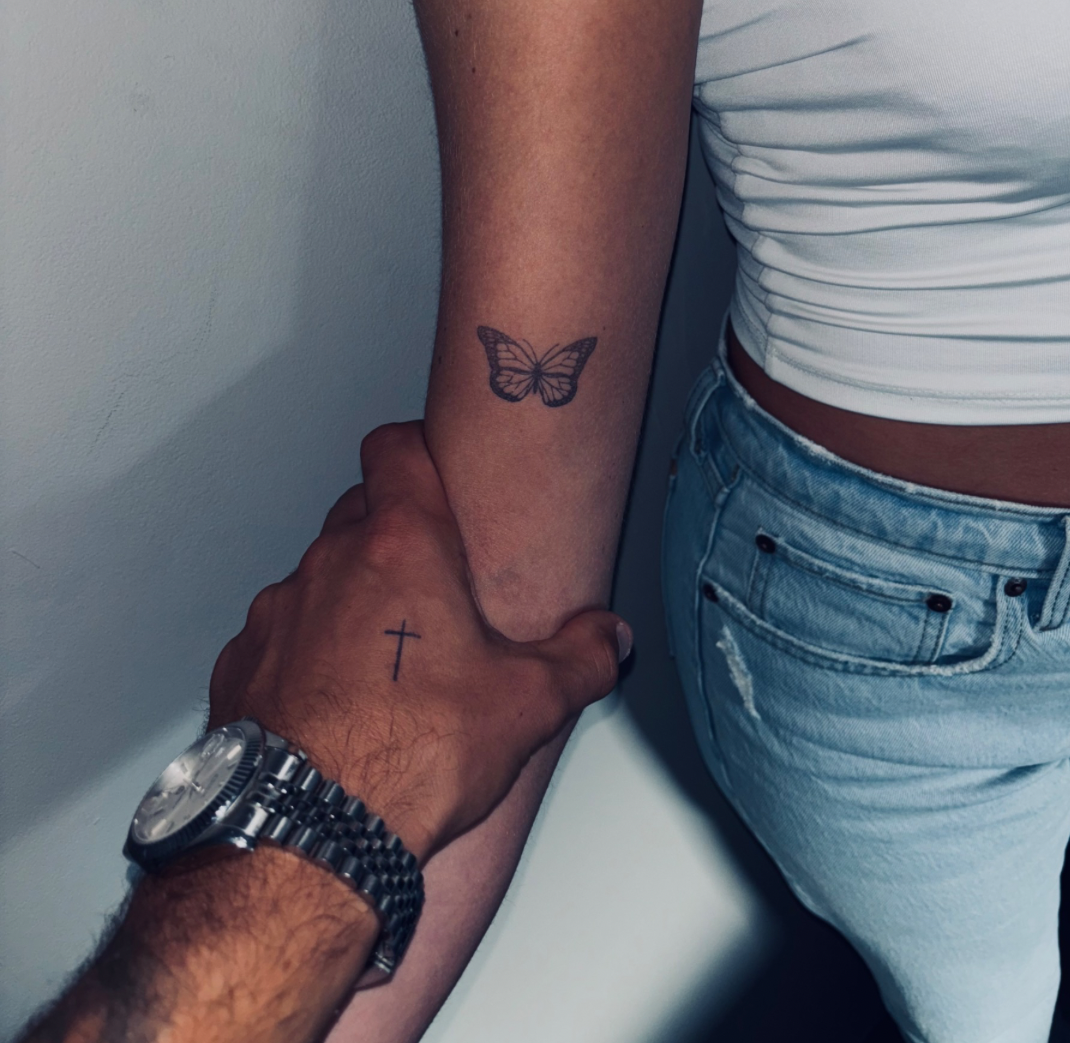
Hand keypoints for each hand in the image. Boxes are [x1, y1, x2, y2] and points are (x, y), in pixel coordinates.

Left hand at [208, 421, 628, 861]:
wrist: (306, 835)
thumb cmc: (410, 757)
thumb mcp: (528, 705)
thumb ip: (582, 657)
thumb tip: (610, 639)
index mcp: (400, 547)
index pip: (394, 448)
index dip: (415, 449)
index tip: (432, 466)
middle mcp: (330, 565)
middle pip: (360, 513)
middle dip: (395, 538)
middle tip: (434, 591)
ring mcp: (279, 613)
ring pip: (321, 576)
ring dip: (352, 599)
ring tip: (388, 661)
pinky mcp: (244, 663)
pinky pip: (283, 634)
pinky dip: (308, 651)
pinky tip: (339, 701)